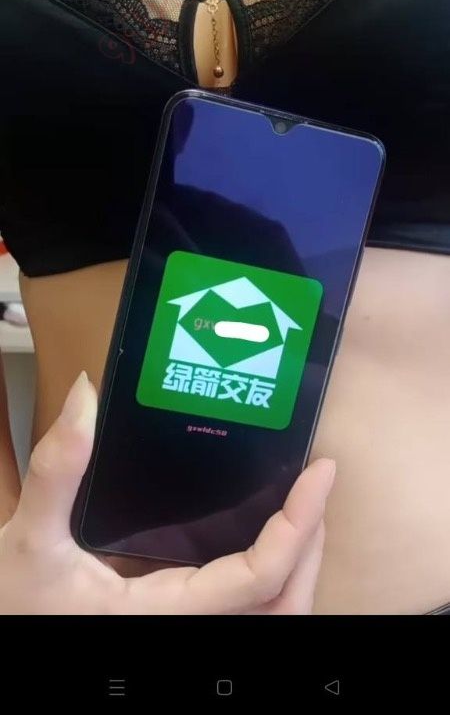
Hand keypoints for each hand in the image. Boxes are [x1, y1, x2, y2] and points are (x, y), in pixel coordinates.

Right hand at [0, 372, 334, 613]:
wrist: (7, 633)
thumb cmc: (17, 609)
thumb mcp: (29, 542)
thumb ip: (58, 472)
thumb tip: (86, 397)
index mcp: (164, 615)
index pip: (258, 578)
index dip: (299, 526)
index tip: (321, 472)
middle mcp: (187, 630)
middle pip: (284, 608)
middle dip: (312, 549)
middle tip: (317, 487)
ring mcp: (185, 630)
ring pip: (270, 617)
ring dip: (298, 568)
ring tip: (301, 511)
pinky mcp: (177, 622)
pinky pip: (244, 612)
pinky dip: (269, 579)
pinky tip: (259, 540)